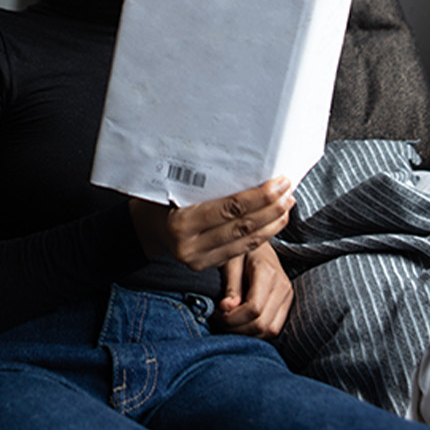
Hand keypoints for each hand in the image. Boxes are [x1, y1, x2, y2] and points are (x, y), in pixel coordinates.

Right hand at [128, 176, 294, 272]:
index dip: (258, 197)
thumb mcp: (170, 187)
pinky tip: (274, 222)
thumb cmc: (156, 201)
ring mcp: (198, 260)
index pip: (229, 209)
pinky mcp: (206, 266)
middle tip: (288, 189)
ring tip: (288, 203)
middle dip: (271, 207)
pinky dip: (262, 236)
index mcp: (180, 223)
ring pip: (246, 241)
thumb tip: (240, 163)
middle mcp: (190, 246)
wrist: (141, 230)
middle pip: (242, 226)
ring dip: (272, 222)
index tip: (278, 182)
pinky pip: (241, 251)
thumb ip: (199, 184)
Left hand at [217, 242, 292, 337]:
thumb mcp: (230, 261)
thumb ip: (230, 285)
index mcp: (268, 273)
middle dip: (237, 328)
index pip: (254, 309)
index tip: (215, 313)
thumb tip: (226, 308)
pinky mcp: (287, 303)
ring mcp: (288, 296)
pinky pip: (274, 328)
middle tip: (218, 320)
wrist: (257, 236)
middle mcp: (283, 287)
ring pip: (270, 330)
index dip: (232, 318)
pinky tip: (239, 323)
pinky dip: (256, 332)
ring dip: (246, 333)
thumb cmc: (239, 249)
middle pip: (262, 324)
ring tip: (227, 322)